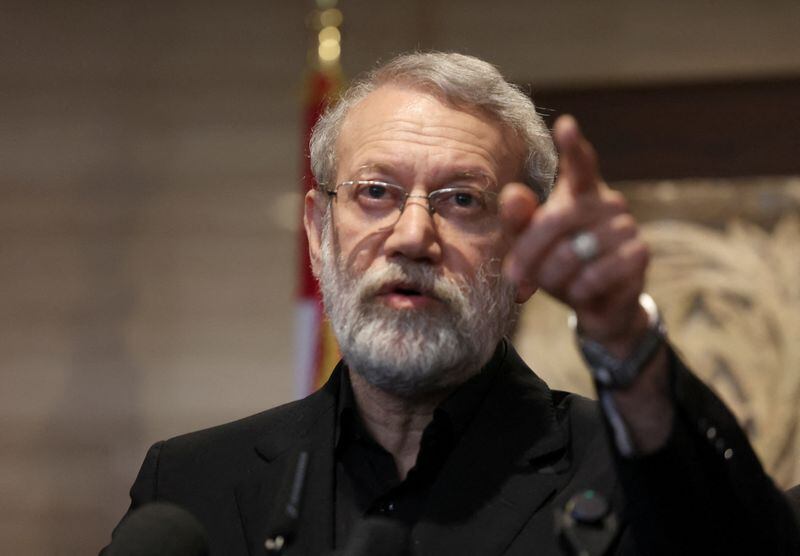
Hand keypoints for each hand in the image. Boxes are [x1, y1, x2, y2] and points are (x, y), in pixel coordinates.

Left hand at [500, 115, 649, 356]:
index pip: (579, 163)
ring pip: (574, 252)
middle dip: (529, 253)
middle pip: (556, 219)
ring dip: (554, 277)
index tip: (566, 125)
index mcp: (580, 191)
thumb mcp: (529, 243)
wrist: (595, 303)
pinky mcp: (639, 254)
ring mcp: (627, 226)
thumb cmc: (556, 264)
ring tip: (557, 284)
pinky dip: (579, 290)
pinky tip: (581, 292)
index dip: (573, 146)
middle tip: (515, 276)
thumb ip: (518, 219)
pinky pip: (596, 274)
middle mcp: (608, 201)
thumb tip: (512, 193)